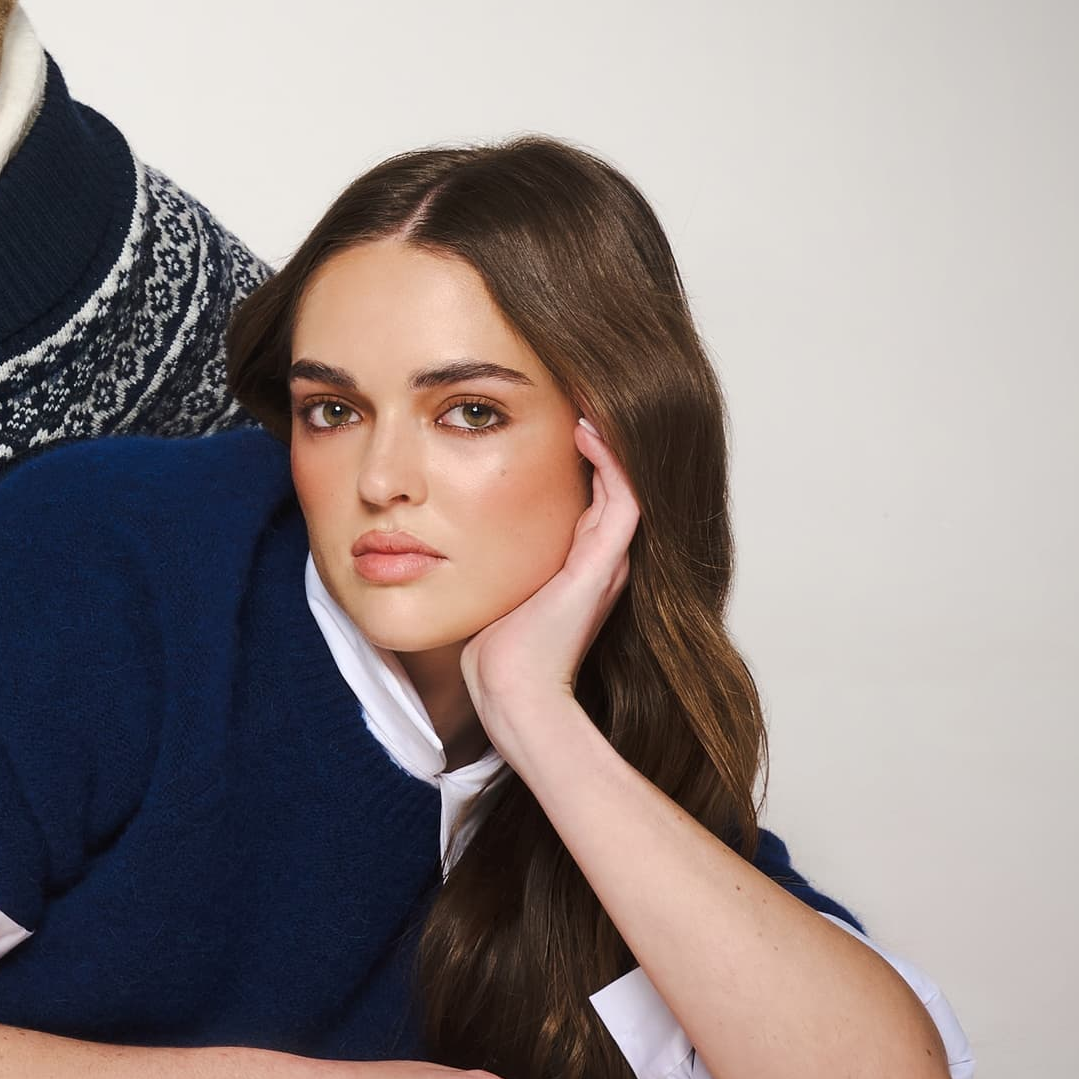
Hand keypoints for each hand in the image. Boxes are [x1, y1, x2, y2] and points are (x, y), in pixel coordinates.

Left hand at [459, 416, 639, 738]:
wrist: (507, 690)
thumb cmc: (492, 650)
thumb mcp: (495, 589)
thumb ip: (493, 561)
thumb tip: (452, 537)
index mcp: (579, 564)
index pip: (592, 493)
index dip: (584, 454)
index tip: (561, 412)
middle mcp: (601, 558)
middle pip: (614, 481)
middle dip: (602, 436)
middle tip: (584, 388)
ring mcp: (607, 561)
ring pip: (626, 482)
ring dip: (611, 438)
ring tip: (591, 397)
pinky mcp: (602, 565)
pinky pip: (623, 498)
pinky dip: (611, 460)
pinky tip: (589, 427)